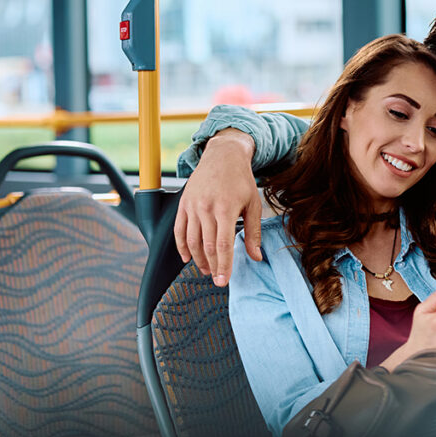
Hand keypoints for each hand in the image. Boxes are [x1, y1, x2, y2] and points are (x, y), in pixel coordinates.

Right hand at [174, 129, 262, 285]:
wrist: (223, 155)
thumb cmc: (241, 180)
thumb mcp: (254, 204)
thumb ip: (253, 233)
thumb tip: (256, 257)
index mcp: (226, 209)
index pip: (223, 245)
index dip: (224, 265)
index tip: (224, 281)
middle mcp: (206, 208)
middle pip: (207, 246)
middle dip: (212, 266)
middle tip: (217, 279)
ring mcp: (192, 206)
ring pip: (191, 240)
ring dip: (198, 259)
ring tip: (206, 269)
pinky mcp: (183, 204)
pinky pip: (179, 230)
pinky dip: (181, 246)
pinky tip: (187, 258)